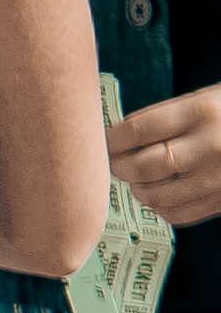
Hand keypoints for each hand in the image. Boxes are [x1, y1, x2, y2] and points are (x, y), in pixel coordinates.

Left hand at [123, 85, 220, 230]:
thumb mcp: (209, 98)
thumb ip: (169, 118)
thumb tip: (118, 139)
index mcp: (203, 110)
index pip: (136, 131)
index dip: (110, 140)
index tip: (102, 141)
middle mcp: (209, 145)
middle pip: (140, 166)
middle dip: (118, 166)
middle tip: (114, 162)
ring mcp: (218, 176)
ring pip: (155, 196)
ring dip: (137, 189)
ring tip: (137, 179)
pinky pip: (179, 214)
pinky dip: (161, 208)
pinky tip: (160, 195)